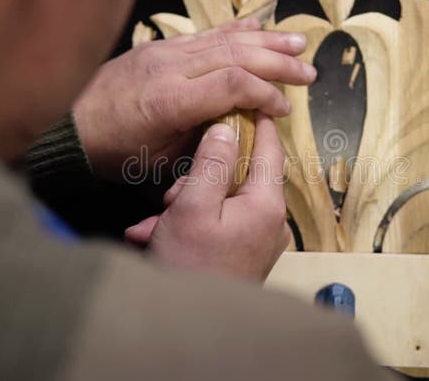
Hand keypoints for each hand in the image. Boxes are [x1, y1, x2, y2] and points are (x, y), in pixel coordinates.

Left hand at [73, 19, 314, 181]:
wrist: (67, 126)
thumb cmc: (113, 153)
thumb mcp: (160, 160)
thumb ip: (203, 138)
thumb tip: (238, 122)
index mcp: (170, 101)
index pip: (233, 83)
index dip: (266, 93)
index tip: (284, 109)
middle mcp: (169, 67)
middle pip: (235, 54)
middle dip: (277, 62)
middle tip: (308, 72)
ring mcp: (163, 51)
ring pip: (223, 38)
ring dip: (264, 40)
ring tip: (297, 42)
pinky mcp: (158, 46)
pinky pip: (202, 33)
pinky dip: (234, 30)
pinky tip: (258, 27)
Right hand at [125, 114, 290, 280]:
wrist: (189, 327)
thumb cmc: (190, 268)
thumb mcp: (193, 206)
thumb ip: (210, 162)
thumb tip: (226, 128)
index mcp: (266, 205)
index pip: (270, 150)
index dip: (259, 122)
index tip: (251, 100)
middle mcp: (270, 222)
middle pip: (238, 176)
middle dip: (199, 179)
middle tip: (171, 197)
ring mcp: (257, 241)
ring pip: (222, 201)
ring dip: (187, 205)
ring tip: (158, 223)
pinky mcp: (243, 255)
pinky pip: (217, 225)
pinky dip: (190, 225)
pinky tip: (159, 235)